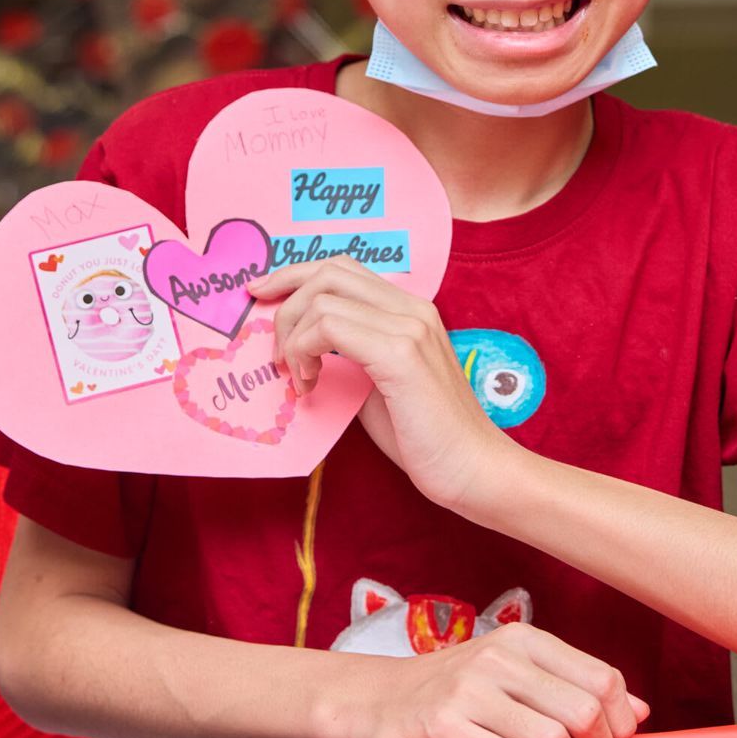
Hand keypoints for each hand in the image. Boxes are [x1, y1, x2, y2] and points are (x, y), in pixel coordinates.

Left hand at [249, 256, 506, 511]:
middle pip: (329, 271)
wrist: (474, 469)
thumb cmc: (427, 437)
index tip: (262, 297)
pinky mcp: (400, 354)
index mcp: (410, 310)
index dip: (294, 276)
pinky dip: (305, 351)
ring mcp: (409, 327)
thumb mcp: (379, 383)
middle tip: (274, 348)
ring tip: (298, 376)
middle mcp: (412, 308)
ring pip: (323, 297)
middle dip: (284, 299)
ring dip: (293, 336)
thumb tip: (302, 345)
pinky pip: (329, 327)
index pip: (343, 268)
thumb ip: (350, 354)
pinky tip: (309, 384)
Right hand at [341, 622, 648, 737]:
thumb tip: (638, 712)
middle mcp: (499, 658)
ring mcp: (470, 692)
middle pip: (583, 713)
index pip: (602, 679)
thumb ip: (571, 686)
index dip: (620, 721)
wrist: (376, 700)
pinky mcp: (445, 726)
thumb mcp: (512, 675)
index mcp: (522, 640)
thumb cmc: (454, 692)